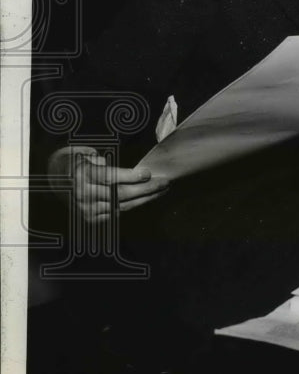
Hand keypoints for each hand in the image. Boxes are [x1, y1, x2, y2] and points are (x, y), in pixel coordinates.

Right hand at [47, 145, 170, 223]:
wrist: (59, 180)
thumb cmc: (81, 162)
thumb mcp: (88, 154)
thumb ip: (104, 162)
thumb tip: (124, 169)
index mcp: (83, 174)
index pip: (110, 177)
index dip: (131, 176)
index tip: (148, 173)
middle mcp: (84, 193)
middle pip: (120, 193)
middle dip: (146, 189)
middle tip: (164, 183)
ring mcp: (86, 208)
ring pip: (122, 205)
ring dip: (144, 199)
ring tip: (161, 190)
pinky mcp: (90, 218)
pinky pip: (116, 213)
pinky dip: (132, 205)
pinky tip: (146, 198)